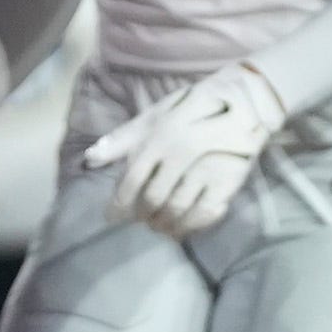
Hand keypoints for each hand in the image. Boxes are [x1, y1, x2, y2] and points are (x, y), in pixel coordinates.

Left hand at [83, 63, 286, 237]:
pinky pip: (205, 213)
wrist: (241, 102)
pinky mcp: (228, 181)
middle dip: (142, 215)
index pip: (132, 180)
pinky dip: (190, 225)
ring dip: (163, 224)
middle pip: (153, 199)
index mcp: (159, 138)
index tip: (112, 218)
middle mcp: (180, 154)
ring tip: (158, 227)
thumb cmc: (190, 109)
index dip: (119, 203)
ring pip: (177, 209)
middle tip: (140, 221)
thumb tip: (90, 158)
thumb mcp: (153, 117)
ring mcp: (206, 169)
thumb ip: (122, 139)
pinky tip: (181, 228)